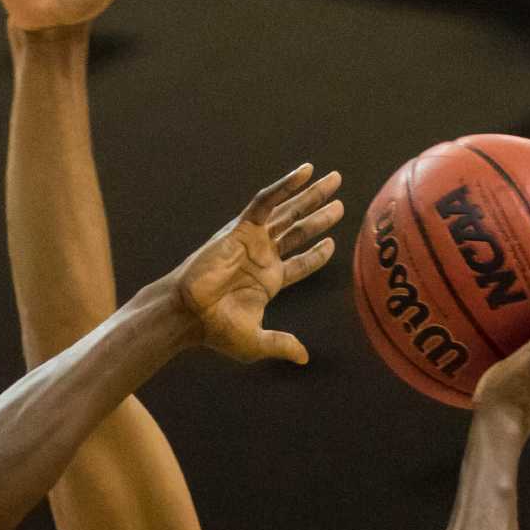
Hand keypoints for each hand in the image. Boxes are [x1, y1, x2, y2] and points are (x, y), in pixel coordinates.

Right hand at [174, 164, 343, 363]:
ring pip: (288, 212)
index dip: (317, 254)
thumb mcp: (255, 342)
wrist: (189, 313)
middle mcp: (263, 257)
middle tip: (339, 202)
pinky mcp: (241, 228)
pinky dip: (285, 186)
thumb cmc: (216, 329)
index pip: (300, 263)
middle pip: (299, 230)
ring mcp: (253, 240)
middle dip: (319, 216)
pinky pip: (266, 201)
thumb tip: (304, 358)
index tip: (332, 243)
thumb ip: (281, 344)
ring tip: (334, 180)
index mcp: (268, 281)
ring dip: (310, 196)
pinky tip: (304, 171)